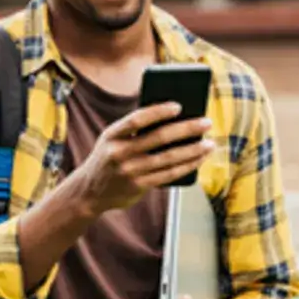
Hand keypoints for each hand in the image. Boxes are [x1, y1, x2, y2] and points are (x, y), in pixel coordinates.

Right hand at [74, 102, 213, 215]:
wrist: (89, 193)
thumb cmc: (109, 158)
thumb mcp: (112, 140)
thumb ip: (134, 129)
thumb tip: (175, 117)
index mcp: (111, 135)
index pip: (136, 119)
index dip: (158, 111)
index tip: (179, 105)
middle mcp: (119, 153)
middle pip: (159, 138)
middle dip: (186, 129)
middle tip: (206, 122)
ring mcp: (129, 171)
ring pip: (168, 158)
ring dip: (193, 150)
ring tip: (209, 143)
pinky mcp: (138, 187)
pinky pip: (169, 174)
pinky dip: (187, 166)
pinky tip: (199, 159)